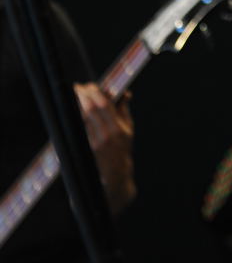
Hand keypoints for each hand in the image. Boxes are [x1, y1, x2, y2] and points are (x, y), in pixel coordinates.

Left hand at [74, 84, 135, 213]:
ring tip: (73, 97)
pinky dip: (74, 119)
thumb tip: (125, 92)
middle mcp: (106, 136)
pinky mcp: (86, 150)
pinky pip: (78, 130)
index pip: (105, 105)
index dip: (95, 92)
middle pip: (91, 110)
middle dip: (83, 96)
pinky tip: (72, 112)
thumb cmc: (123, 149)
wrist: (116, 176)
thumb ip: (124, 110)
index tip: (88, 85)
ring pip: (82, 120)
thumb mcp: (129, 129)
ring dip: (76, 106)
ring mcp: (94, 144)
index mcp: (119, 129)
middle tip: (77, 87)